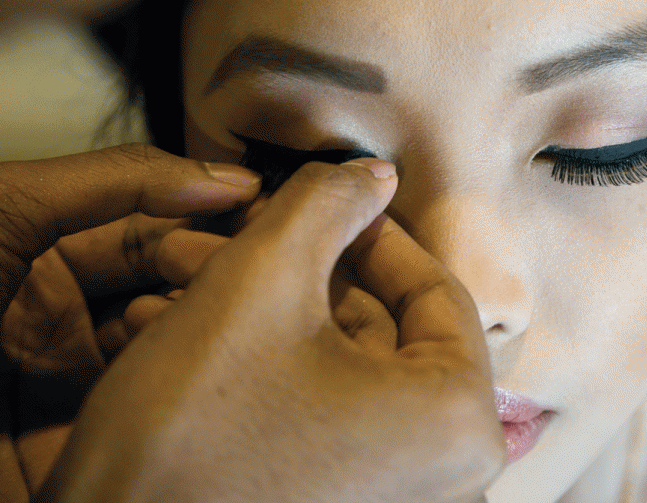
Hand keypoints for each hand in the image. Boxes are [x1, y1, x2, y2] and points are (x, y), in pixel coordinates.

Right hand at [39, 160, 505, 502]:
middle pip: (389, 336)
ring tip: (207, 285)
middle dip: (313, 278)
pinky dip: (281, 376)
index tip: (330, 204)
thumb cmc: (189, 433)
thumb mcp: (259, 282)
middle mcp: (448, 476)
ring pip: (352, 375)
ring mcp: (398, 499)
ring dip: (283, 321)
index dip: (374, 234)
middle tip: (259, 243)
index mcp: (457, 421)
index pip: (436, 294)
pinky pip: (333, 422)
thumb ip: (327, 206)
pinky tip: (210, 343)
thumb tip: (373, 175)